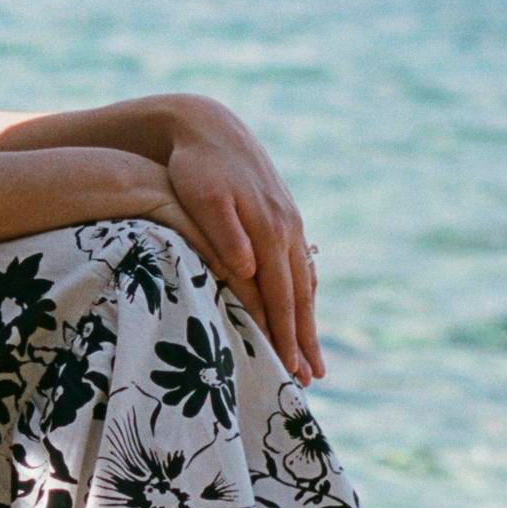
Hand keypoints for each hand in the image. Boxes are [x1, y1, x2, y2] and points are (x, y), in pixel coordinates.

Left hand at [164, 102, 322, 381]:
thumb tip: (247, 267)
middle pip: (299, 296)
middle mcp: (286, 229)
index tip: (290, 371)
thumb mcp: (203, 196)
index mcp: (269, 230)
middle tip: (311, 381)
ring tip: (311, 357)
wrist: (208, 126)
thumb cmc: (195, 167)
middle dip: (305, 340)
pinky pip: (299, 263)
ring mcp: (288, 222)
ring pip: (303, 282)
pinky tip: (303, 309)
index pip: (280, 296)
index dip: (286, 335)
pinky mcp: (281, 216)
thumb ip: (224, 233)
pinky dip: (304, 293)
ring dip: (308, 321)